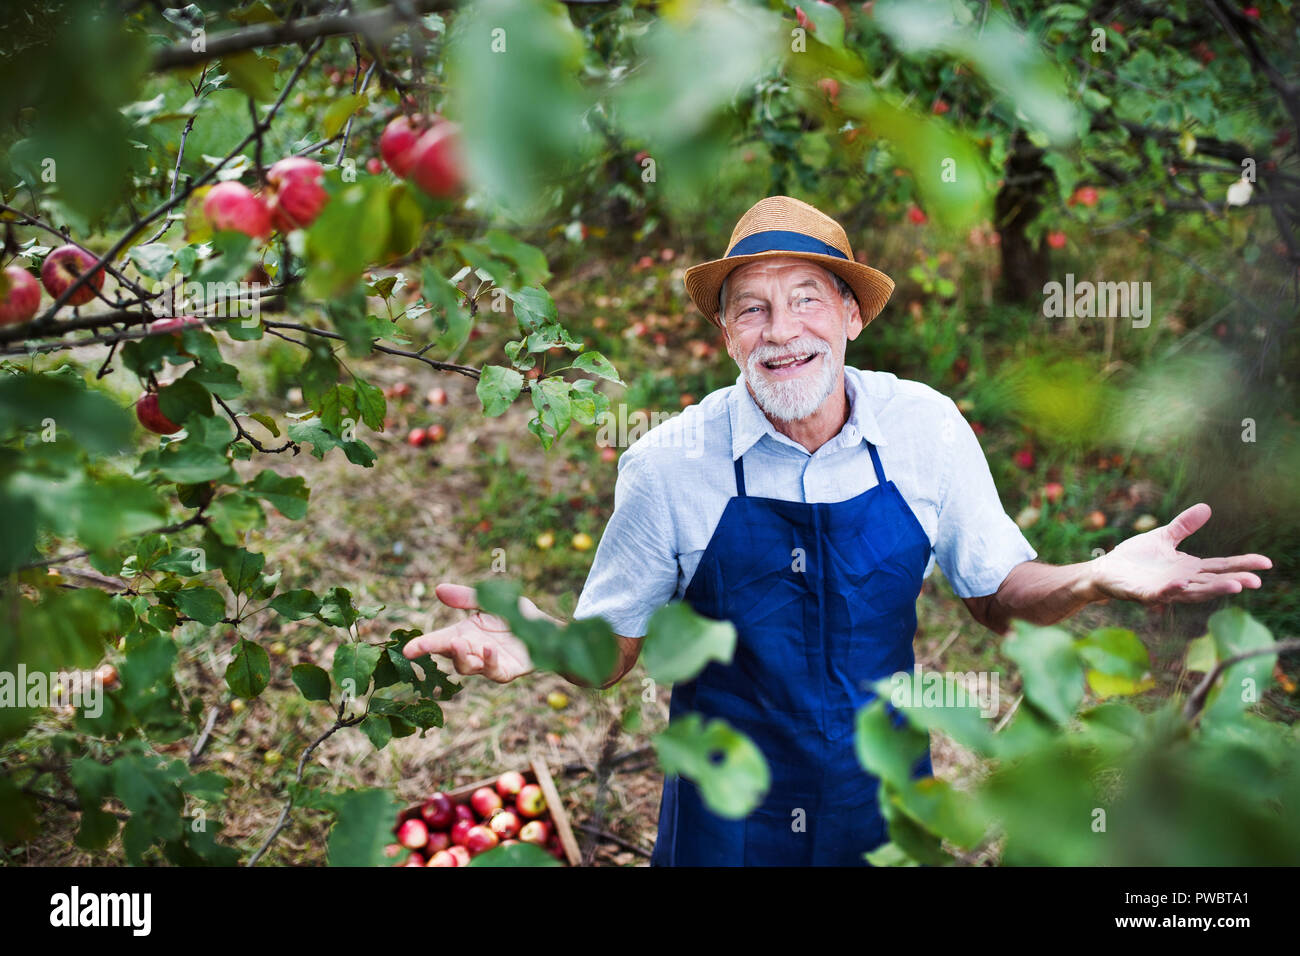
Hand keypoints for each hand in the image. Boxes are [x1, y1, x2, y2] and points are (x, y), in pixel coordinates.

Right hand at [401, 582, 548, 682]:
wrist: (547, 630)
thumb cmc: (516, 616)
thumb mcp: (490, 601)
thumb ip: (466, 598)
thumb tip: (438, 589)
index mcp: (465, 634)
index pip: (439, 640)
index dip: (423, 645)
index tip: (407, 648)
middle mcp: (472, 651)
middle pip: (448, 654)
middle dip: (435, 650)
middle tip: (422, 647)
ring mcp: (487, 664)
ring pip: (467, 667)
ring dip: (460, 656)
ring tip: (458, 641)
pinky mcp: (506, 671)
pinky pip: (494, 671)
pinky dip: (489, 661)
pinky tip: (489, 648)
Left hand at [1091, 503, 1271, 607]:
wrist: (1105, 569)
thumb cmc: (1136, 557)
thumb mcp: (1163, 537)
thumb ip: (1184, 526)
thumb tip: (1207, 508)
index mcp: (1188, 568)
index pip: (1220, 567)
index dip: (1242, 565)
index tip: (1266, 563)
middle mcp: (1180, 582)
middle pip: (1211, 582)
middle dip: (1233, 582)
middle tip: (1256, 581)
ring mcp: (1162, 590)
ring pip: (1191, 593)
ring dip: (1211, 590)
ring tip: (1234, 585)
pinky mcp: (1142, 594)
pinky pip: (1158, 594)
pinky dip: (1170, 591)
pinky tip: (1181, 583)